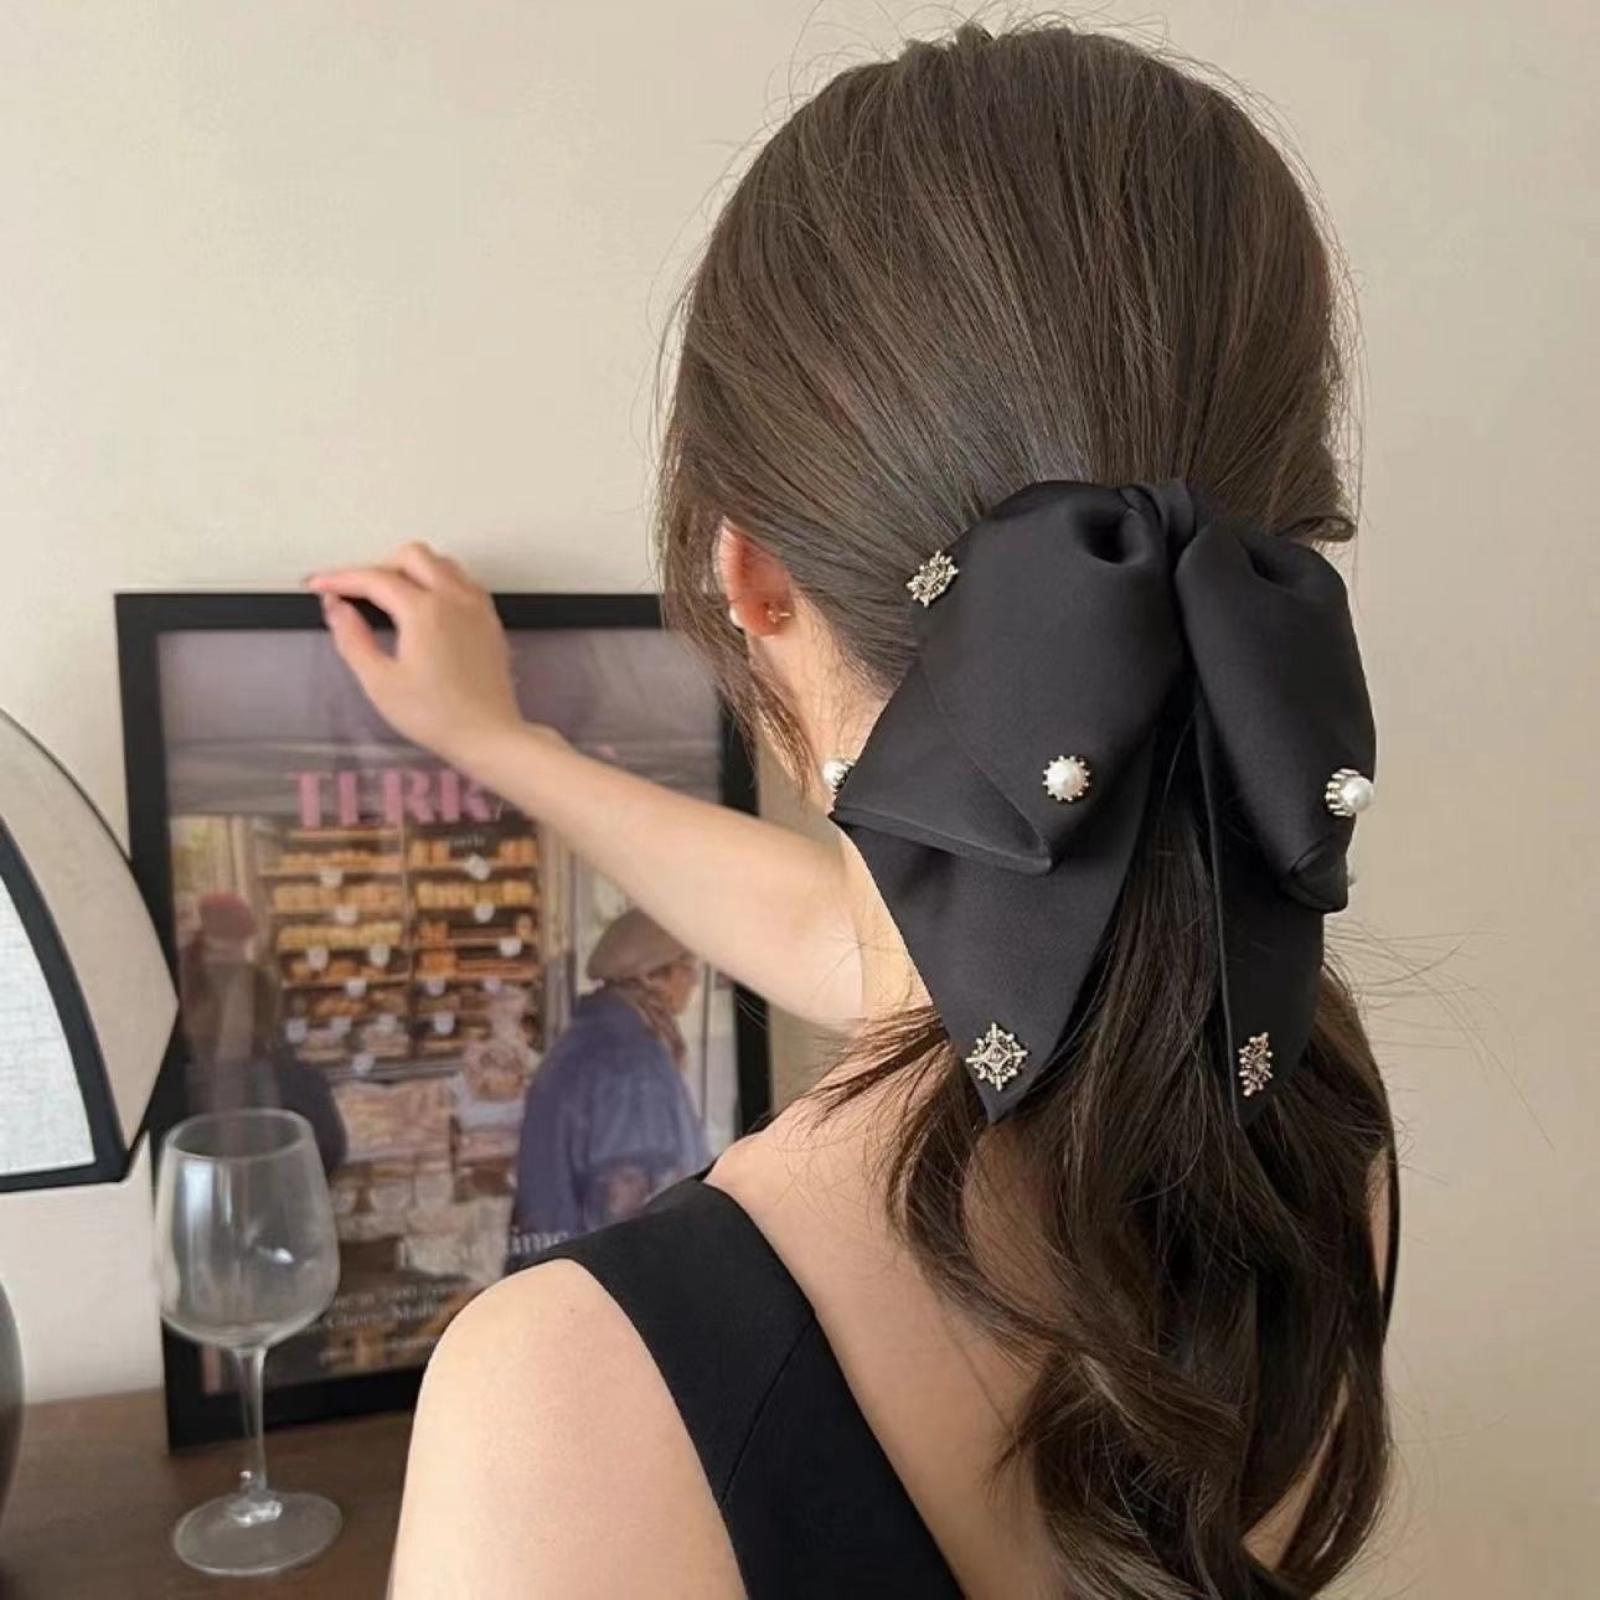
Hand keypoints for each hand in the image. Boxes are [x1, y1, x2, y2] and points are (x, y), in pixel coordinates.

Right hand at [306, 543, 529, 772]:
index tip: (318, 586)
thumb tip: (335, 606)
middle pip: (412, 556)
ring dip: (412, 569)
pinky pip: (463, 582)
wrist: (488, 736)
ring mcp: (477, 607)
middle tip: (356, 594)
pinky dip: (439, 581)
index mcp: (425, 610)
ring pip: (442, 563)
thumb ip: (352, 638)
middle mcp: (455, 598)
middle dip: (378, 567)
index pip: (374, 578)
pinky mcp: (490, 621)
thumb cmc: (433, 716)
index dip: (340, 578)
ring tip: (389, 598)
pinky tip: (426, 607)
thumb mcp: (380, 682)